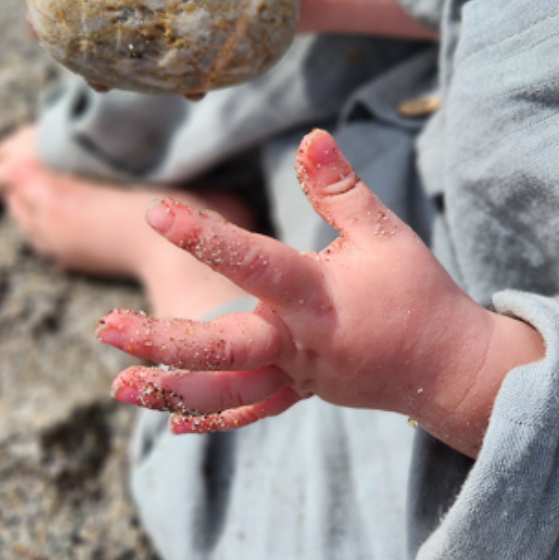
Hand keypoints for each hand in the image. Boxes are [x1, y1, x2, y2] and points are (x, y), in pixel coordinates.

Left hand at [97, 130, 543, 457]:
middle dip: (162, 341)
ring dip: (170, 388)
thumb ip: (341, 190)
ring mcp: (298, 376)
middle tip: (107, 328)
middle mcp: (301, 344)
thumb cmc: (418, 293)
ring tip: (118, 387)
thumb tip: (310, 138)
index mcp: (318, 298)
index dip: (204, 237)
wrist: (451, 369)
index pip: (252, 263)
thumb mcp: (386, 233)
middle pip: (222, 347)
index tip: (158, 212)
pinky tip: (169, 421)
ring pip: (226, 390)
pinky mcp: (302, 393)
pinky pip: (251, 411)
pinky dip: (212, 416)